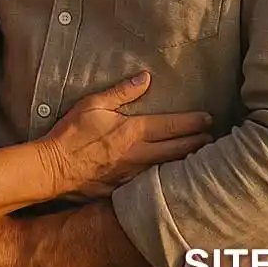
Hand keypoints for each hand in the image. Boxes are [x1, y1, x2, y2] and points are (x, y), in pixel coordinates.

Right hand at [38, 71, 211, 198]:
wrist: (54, 167)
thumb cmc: (71, 132)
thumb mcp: (93, 103)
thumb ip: (121, 91)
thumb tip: (145, 78)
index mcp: (132, 131)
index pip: (171, 126)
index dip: (193, 122)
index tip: (208, 119)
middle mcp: (138, 154)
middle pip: (177, 149)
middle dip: (198, 143)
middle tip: (213, 138)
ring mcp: (133, 175)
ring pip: (169, 168)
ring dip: (186, 161)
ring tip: (201, 156)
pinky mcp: (125, 188)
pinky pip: (152, 181)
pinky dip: (167, 176)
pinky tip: (173, 175)